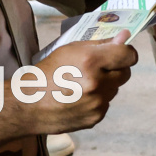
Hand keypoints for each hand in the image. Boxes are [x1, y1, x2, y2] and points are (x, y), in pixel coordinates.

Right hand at [0, 33, 137, 144]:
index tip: (119, 52)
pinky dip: (97, 100)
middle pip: (125, 73)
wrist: (27, 106)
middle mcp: (97, 84)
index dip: (125, 52)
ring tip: (82, 85)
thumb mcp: (70, 50)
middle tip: (98, 68)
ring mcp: (97, 104)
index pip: (128, 55)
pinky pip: (105, 104)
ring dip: (106, 85)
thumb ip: (100, 44)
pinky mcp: (95, 118)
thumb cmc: (47, 72)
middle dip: (116, 69)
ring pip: (115, 89)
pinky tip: (79, 99)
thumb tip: (125, 37)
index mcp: (91, 62)